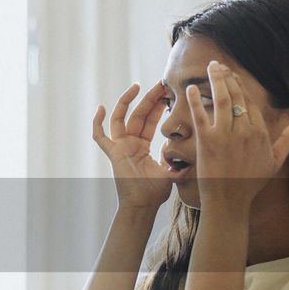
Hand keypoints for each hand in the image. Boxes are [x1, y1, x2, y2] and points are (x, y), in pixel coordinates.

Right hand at [93, 82, 171, 210]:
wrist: (143, 206)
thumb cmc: (155, 193)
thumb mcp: (171, 172)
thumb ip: (179, 162)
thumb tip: (191, 158)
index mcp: (142, 146)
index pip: (149, 120)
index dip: (158, 106)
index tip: (168, 92)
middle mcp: (129, 143)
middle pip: (138, 114)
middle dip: (149, 98)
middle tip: (161, 83)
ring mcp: (119, 147)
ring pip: (120, 118)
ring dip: (127, 101)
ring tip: (137, 85)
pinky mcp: (112, 153)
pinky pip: (100, 136)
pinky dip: (97, 123)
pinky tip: (101, 108)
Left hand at [187, 61, 288, 211]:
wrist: (229, 201)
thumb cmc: (250, 183)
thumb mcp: (275, 160)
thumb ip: (288, 138)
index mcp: (260, 133)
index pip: (250, 102)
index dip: (241, 86)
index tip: (233, 75)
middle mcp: (245, 131)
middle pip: (238, 96)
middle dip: (228, 77)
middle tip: (219, 65)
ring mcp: (226, 135)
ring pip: (223, 100)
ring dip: (216, 80)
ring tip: (210, 66)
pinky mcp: (208, 142)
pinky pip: (201, 116)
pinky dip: (195, 101)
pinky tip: (190, 89)